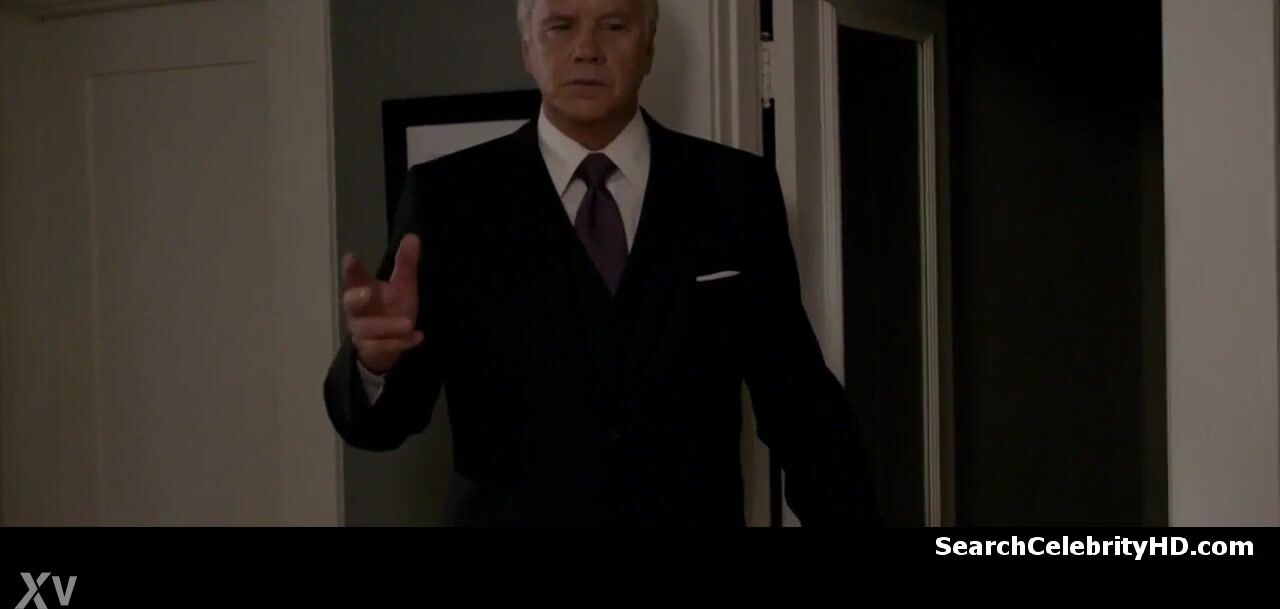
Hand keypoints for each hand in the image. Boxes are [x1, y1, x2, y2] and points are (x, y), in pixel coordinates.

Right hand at [341, 234, 423, 374]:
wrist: (387, 347)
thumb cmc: (391, 310)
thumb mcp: (402, 286)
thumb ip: (405, 264)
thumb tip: (413, 236)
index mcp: (362, 290)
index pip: (354, 278)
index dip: (351, 270)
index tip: (350, 258)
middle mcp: (357, 311)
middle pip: (350, 304)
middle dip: (356, 298)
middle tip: (366, 292)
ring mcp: (362, 332)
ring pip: (369, 330)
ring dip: (389, 327)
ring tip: (409, 323)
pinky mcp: (371, 350)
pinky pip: (383, 348)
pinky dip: (400, 343)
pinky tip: (418, 337)